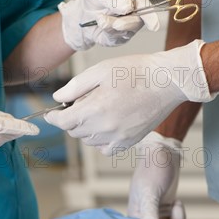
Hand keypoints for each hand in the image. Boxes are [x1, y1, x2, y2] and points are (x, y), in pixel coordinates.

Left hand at [45, 40, 216, 154]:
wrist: (167, 82)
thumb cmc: (135, 71)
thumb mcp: (100, 70)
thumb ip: (75, 87)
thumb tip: (58, 98)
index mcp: (95, 109)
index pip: (63, 121)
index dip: (53, 117)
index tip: (51, 113)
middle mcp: (104, 128)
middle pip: (74, 131)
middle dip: (70, 119)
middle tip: (80, 103)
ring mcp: (118, 138)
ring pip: (88, 140)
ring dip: (85, 128)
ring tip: (96, 110)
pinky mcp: (129, 142)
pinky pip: (104, 148)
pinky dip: (99, 140)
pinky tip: (105, 126)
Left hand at [59, 0, 159, 50]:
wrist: (82, 17)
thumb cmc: (95, 3)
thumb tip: (129, 6)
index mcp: (133, 0)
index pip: (146, 7)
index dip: (151, 17)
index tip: (152, 26)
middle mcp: (133, 15)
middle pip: (137, 22)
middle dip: (125, 23)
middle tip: (115, 24)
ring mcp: (127, 28)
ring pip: (126, 31)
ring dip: (112, 26)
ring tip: (100, 19)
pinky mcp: (119, 39)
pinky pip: (116, 38)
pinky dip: (107, 33)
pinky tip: (101, 26)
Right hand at [128, 132, 184, 218]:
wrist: (165, 155)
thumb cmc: (152, 169)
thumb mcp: (150, 192)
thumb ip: (148, 213)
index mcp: (134, 218)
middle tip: (176, 216)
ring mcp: (156, 217)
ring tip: (175, 205)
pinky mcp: (166, 213)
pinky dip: (179, 216)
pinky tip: (176, 203)